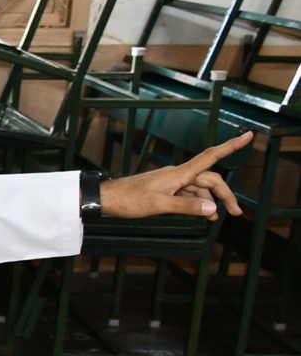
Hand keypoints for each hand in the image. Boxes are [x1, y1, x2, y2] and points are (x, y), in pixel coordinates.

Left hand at [101, 131, 250, 220]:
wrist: (107, 198)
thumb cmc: (129, 199)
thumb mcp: (159, 205)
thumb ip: (186, 207)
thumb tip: (211, 209)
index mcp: (179, 173)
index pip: (211, 156)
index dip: (231, 147)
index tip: (249, 136)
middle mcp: (178, 174)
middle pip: (209, 179)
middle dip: (225, 194)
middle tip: (236, 213)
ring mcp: (171, 182)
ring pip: (198, 189)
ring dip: (209, 202)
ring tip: (217, 219)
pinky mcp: (165, 190)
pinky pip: (186, 194)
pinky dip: (196, 203)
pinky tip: (201, 214)